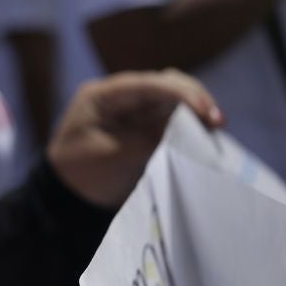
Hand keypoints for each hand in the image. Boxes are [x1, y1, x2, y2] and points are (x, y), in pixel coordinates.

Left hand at [48, 69, 223, 206]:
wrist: (68, 200)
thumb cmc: (83, 177)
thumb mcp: (116, 157)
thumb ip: (151, 139)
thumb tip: (190, 126)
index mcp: (102, 96)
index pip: (147, 85)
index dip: (180, 93)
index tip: (204, 109)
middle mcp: (119, 95)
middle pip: (164, 85)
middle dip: (193, 99)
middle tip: (217, 122)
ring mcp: (132, 109)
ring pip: (172, 98)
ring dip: (195, 110)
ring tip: (215, 127)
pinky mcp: (143, 124)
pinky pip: (170, 116)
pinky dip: (188, 123)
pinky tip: (205, 134)